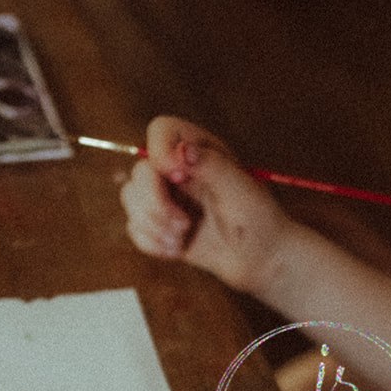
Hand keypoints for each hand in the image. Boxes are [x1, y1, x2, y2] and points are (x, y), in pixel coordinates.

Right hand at [119, 116, 292, 295]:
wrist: (260, 260)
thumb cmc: (258, 221)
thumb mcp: (240, 189)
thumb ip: (211, 165)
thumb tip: (183, 150)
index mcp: (199, 150)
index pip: (161, 131)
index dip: (160, 152)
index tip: (179, 177)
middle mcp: (178, 169)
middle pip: (139, 172)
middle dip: (156, 204)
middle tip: (184, 224)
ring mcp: (166, 197)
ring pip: (130, 199)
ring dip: (154, 226)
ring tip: (182, 239)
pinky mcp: (159, 224)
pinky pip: (134, 228)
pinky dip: (152, 243)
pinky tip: (177, 249)